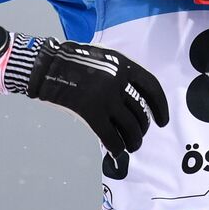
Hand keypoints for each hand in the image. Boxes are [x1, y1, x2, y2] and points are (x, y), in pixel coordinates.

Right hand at [8, 35, 169, 160]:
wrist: (46, 65)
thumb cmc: (74, 60)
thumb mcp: (105, 58)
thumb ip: (120, 74)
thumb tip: (134, 98)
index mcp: (125, 65)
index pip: (152, 88)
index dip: (160, 107)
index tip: (162, 120)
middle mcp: (119, 82)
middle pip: (141, 111)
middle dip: (143, 128)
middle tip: (140, 136)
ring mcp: (105, 98)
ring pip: (129, 127)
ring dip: (134, 141)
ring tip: (132, 146)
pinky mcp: (90, 112)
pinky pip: (110, 136)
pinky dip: (116, 147)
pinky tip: (116, 151)